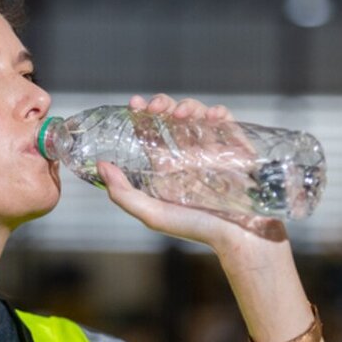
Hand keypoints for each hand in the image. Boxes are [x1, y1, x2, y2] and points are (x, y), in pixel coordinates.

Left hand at [98, 94, 287, 249]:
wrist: (240, 237)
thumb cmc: (197, 229)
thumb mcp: (153, 214)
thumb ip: (124, 194)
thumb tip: (100, 166)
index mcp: (169, 168)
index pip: (152, 134)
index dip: (142, 116)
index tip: (134, 104)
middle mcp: (190, 156)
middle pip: (173, 118)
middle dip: (163, 105)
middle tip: (156, 107)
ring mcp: (214, 151)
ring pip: (199, 115)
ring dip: (188, 106)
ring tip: (180, 113)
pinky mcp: (237, 149)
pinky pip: (229, 123)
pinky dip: (220, 114)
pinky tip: (212, 116)